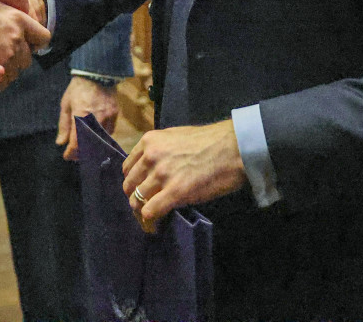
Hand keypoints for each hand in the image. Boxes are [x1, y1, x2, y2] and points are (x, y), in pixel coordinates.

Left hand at [57, 75, 119, 159]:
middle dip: (82, 153)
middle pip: (89, 145)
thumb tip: (60, 142)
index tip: (66, 156)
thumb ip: (64, 124)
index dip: (71, 153)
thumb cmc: (78, 88)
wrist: (97, 73)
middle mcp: (95, 118)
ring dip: (92, 148)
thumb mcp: (66, 104)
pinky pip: (109, 132)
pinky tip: (96, 138)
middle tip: (75, 156)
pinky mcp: (114, 114)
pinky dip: (102, 138)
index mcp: (80, 115)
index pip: (76, 142)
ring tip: (85, 149)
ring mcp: (107, 117)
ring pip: (101, 141)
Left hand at [122, 121, 245, 231]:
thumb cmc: (211, 141)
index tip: (142, 190)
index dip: (134, 182)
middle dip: (135, 198)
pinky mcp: (175, 192)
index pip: (128, 168)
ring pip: (136, 200)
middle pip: (129, 185)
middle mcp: (151, 156)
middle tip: (147, 207)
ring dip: (142, 212)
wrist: (234, 148)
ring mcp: (162, 174)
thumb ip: (160, 150)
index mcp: (150, 141)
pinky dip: (150, 221)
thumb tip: (153, 168)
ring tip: (151, 219)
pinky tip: (156, 225)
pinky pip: (150, 211)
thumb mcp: (176, 137)